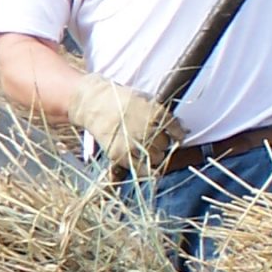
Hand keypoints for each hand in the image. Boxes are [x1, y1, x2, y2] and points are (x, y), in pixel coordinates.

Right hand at [66, 73, 182, 173]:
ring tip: (147, 151)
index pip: (175, 129)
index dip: (177, 134)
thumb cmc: (119, 100)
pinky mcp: (120, 154)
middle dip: (162, 144)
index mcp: (155, 113)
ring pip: (155, 157)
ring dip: (154, 156)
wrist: (93, 103)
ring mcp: (132, 142)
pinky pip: (140, 168)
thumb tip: (179, 129)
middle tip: (155, 142)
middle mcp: (146, 128)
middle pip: (165, 145)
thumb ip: (160, 114)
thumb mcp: (144, 100)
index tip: (177, 137)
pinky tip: (148, 168)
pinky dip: (146, 171)